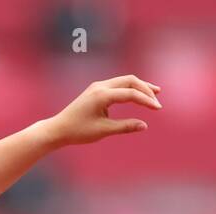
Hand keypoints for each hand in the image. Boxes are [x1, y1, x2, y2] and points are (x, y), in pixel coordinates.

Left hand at [41, 75, 161, 146]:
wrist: (58, 129)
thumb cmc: (78, 131)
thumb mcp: (103, 131)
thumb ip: (124, 127)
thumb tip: (144, 125)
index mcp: (102, 95)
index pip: (130, 93)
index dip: (146, 100)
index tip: (157, 108)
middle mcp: (100, 86)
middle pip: (130, 81)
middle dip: (146, 90)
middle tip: (157, 101)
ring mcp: (98, 86)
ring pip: (125, 80)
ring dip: (140, 86)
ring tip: (155, 93)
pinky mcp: (96, 89)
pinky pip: (118, 84)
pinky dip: (130, 88)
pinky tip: (137, 94)